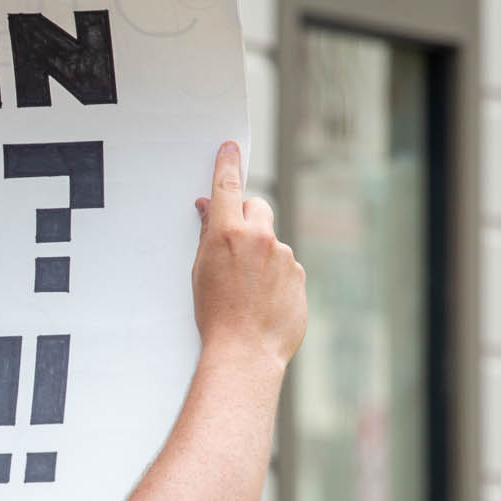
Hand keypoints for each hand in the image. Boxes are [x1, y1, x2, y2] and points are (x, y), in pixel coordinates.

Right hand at [192, 142, 305, 368]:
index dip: (227, 164)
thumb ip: (208, 235)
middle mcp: (260, 238)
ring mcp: (284, 256)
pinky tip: (263, 301)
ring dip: (261, 255)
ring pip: (271, 242)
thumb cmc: (216, 315)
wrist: (245, 352)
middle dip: (247, 216)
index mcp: (228, 234)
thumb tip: (210, 210)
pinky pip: (285, 267)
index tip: (230, 148)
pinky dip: (275, 278)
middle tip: (235, 240)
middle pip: (258, 206)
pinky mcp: (299, 276)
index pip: (227, 186)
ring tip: (247, 290)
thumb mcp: (201, 270)